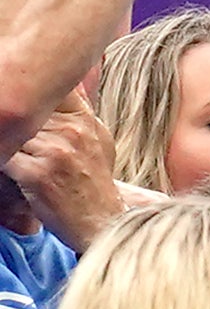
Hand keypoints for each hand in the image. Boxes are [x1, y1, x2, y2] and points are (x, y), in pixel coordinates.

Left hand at [3, 92, 122, 237]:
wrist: (101, 222)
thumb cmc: (94, 185)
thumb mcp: (99, 143)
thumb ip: (80, 115)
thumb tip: (69, 86)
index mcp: (85, 122)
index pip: (54, 91)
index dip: (33, 92)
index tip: (21, 94)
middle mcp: (72, 133)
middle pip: (26, 112)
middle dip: (12, 120)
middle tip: (24, 142)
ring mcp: (55, 152)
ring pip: (12, 133)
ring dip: (6, 141)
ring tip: (14, 152)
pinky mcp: (37, 174)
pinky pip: (4, 158)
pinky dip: (2, 161)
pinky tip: (9, 169)